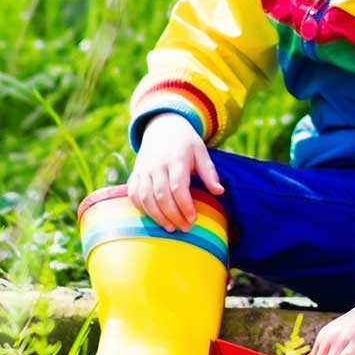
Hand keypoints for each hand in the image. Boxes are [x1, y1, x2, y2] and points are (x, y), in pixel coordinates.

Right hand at [126, 115, 222, 230]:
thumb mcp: (201, 152)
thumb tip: (220, 192)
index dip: (185, 205)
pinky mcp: (135, 175)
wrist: (162, 126)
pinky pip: (134, 195)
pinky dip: (143, 209)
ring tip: (171, 228)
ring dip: (157, 216)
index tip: (193, 219)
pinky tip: (155, 218)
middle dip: (173, 215)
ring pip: (145, 198)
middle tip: (185, 228)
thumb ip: (209, 172)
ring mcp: (142, 170)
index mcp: (175, 158)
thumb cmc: (186, 143)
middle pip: (161, 195)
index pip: (178, 186)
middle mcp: (156, 165)